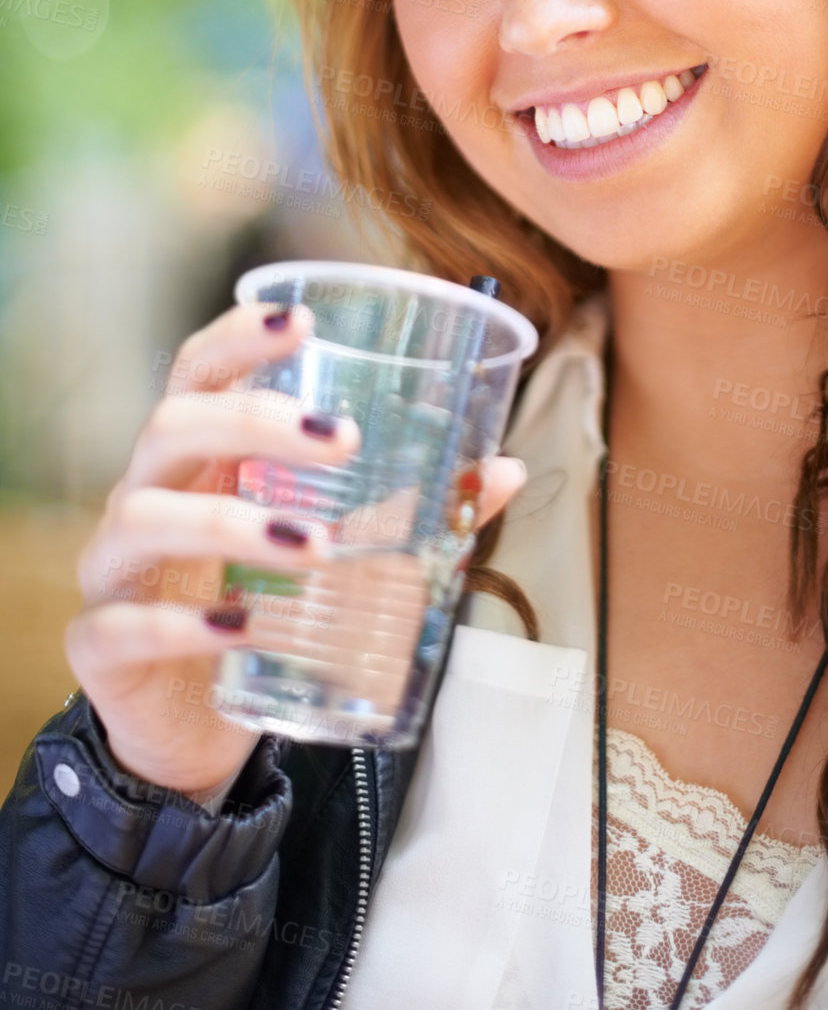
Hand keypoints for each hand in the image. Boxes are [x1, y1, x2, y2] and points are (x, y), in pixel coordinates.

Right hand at [65, 300, 527, 799]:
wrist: (193, 726)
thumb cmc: (262, 605)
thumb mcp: (338, 550)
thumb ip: (413, 508)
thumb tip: (508, 470)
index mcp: (202, 459)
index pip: (200, 371)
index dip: (238, 337)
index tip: (300, 321)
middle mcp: (148, 497)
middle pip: (171, 425)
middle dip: (253, 420)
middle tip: (343, 440)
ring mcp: (115, 571)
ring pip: (142, 518)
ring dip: (229, 524)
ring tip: (315, 547)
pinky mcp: (100, 649)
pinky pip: (120, 625)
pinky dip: (179, 625)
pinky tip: (237, 628)